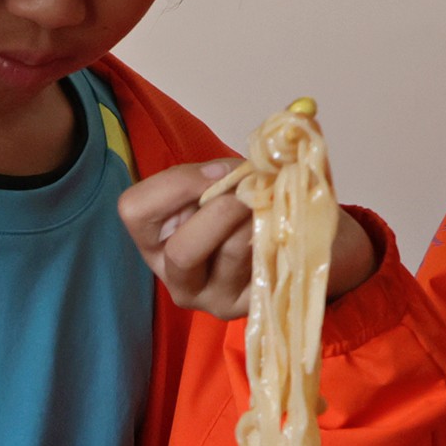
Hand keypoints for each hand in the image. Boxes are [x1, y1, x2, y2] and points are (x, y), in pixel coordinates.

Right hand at [119, 161, 375, 319]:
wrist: (310, 241)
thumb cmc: (261, 204)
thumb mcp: (239, 178)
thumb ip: (241, 161)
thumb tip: (276, 137)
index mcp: (157, 237)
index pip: (135, 210)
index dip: (177, 184)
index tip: (220, 170)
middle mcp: (177, 275)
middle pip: (181, 250)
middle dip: (220, 211)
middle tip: (252, 191)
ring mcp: (213, 298)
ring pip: (227, 256)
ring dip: (257, 220)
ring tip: (274, 205)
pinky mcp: (251, 308)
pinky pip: (264, 268)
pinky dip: (279, 237)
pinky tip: (285, 229)